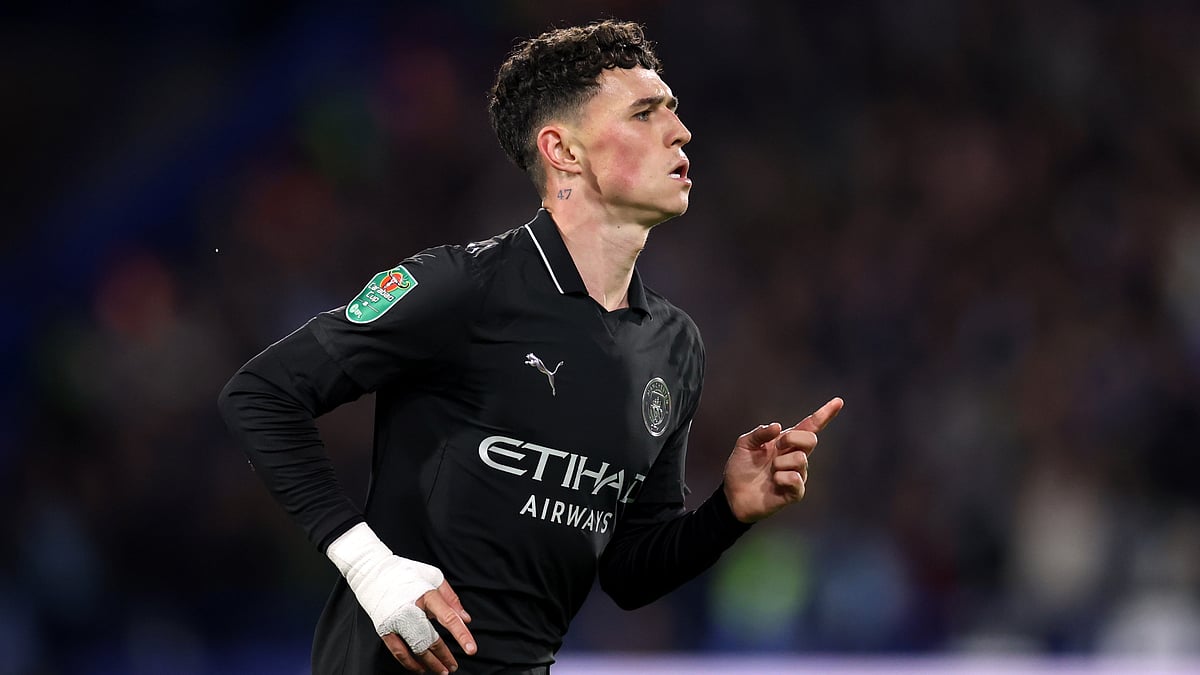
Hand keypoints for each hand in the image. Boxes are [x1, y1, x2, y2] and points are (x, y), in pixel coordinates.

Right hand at [324, 523, 477, 673]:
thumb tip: (465, 619)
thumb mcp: (433, 576)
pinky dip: (410, 663)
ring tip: (442, 671)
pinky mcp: (384, 628)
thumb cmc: (406, 572)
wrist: (371, 571)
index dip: (461, 635)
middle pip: (431, 639)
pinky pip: (399, 652)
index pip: (448, 617)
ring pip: (415, 649)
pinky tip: (421, 668)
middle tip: (454, 666)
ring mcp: (395, 621)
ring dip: (431, 663)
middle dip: (445, 656)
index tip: (471, 649)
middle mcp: (410, 609)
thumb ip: (451, 599)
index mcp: (426, 594)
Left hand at [723, 397, 842, 522]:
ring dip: (780, 463)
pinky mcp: (795, 492)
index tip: (838, 401)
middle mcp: (795, 457)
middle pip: (810, 439)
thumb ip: (760, 433)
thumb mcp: (745, 444)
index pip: (809, 426)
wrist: (733, 496)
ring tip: (769, 472)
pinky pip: (796, 478)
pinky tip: (774, 482)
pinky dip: (781, 478)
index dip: (824, 414)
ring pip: (801, 459)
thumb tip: (778, 426)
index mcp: (785, 442)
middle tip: (777, 447)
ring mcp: (797, 474)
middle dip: (793, 439)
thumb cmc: (740, 469)